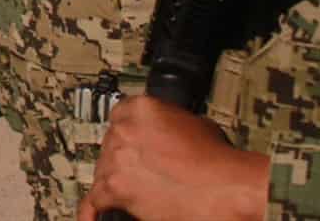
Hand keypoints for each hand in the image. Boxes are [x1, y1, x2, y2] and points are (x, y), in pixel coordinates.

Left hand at [78, 98, 267, 220]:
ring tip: (133, 192)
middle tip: (140, 172)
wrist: (225, 189)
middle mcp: (124, 129)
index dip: (126, 135)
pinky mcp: (116, 188)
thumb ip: (169, 124)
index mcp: (142, 108)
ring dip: (115, 182)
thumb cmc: (217, 161)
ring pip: (101, 171)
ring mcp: (117, 158)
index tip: (129, 145)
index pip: (118, 117)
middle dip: (122, 160)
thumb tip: (164, 133)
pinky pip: (94, 200)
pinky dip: (93, 210)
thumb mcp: (194, 124)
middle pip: (108, 145)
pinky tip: (94, 214)